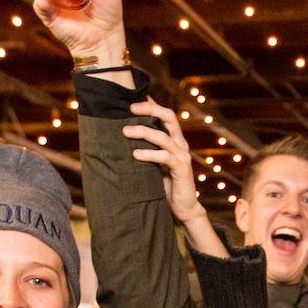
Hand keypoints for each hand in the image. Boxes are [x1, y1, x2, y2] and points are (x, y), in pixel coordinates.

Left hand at [124, 99, 206, 224]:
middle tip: (130, 108)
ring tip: (125, 132)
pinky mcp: (181, 170)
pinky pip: (165, 157)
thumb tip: (124, 136)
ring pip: (164, 137)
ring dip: (144, 132)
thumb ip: (146, 149)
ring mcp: (182, 156)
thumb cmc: (165, 185)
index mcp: (175, 140)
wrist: (183, 208)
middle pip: (169, 117)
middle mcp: (180, 144)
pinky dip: (150, 154)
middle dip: (150, 109)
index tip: (132, 98)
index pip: (165, 115)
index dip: (151, 104)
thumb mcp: (154, 163)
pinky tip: (136, 154)